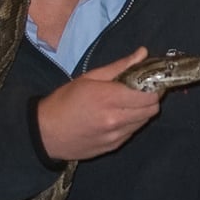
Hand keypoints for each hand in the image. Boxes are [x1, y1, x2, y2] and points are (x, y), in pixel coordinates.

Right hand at [37, 48, 161, 160]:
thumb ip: (120, 66)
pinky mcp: (112, 147)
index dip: (154, 87)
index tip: (150, 81)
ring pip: (144, 122)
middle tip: (142, 91)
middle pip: (152, 110)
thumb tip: (143, 52)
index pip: (149, 96)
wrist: (45, 133)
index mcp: (109, 98)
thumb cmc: (65, 100)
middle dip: (151, 99)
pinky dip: (131, 123)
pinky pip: (131, 132)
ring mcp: (115, 136)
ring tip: (128, 103)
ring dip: (142, 111)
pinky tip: (118, 116)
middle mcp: (115, 119)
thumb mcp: (89, 77)